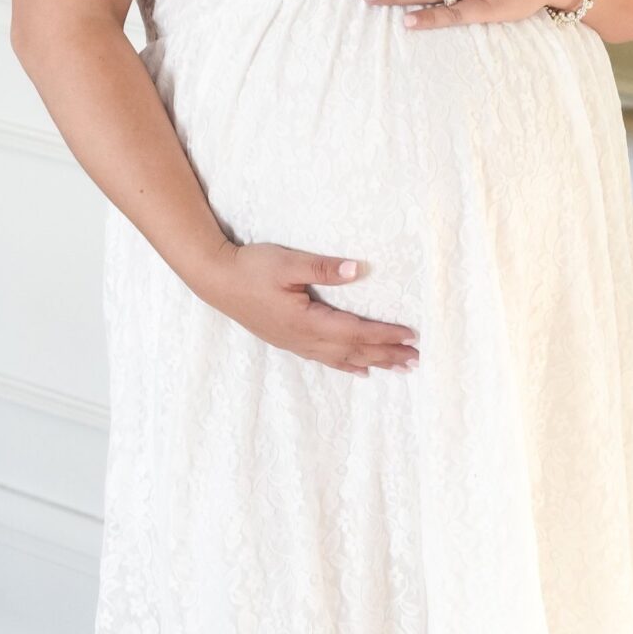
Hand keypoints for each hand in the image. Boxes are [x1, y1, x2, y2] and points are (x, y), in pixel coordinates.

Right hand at [195, 243, 418, 374]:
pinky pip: (326, 359)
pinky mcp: (289, 341)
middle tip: (416, 359)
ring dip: (373, 362)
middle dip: (387, 354)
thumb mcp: (287, 263)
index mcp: (307, 321)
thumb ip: (323, 268)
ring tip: (398, 368)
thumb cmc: (251, 268)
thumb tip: (357, 270)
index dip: (385, 335)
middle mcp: (304, 338)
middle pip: (354, 351)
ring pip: (342, 358)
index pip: (356, 331)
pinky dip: (347, 365)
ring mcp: (296, 343)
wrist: (216, 280)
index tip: (411, 336)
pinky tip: (360, 370)